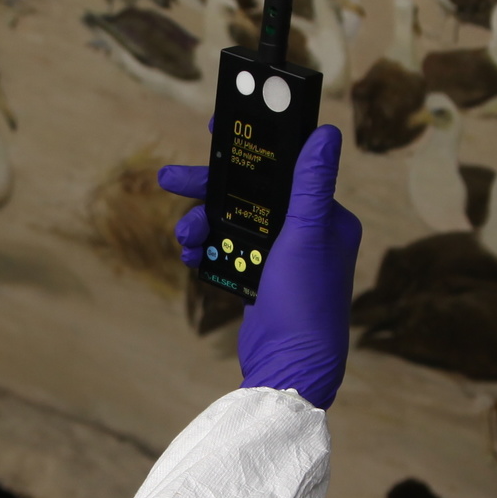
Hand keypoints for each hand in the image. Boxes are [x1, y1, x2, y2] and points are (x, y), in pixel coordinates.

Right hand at [158, 125, 363, 407]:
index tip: (217, 127)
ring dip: (204, 223)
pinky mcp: (262, 279)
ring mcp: (282, 257)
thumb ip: (312, 184)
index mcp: (326, 217)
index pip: (285, 168)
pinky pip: (229, 251)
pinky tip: (192, 254)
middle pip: (251, 194)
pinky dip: (209, 249)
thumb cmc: (305, 303)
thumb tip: (326, 133)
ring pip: (234, 222)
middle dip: (210, 188)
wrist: (289, 369)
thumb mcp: (305, 235)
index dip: (251, 149)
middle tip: (170, 179)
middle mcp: (307, 233)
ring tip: (185, 235)